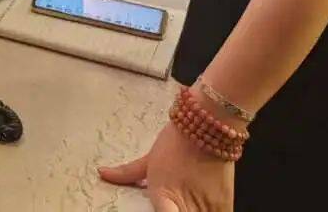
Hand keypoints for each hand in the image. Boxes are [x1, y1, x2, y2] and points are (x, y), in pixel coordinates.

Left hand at [100, 122, 233, 211]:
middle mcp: (188, 206)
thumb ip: (127, 173)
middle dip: (174, 211)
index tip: (157, 210)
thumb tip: (101, 173)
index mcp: (164, 197)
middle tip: (170, 203)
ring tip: (184, 203)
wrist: (208, 125)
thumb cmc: (173, 143)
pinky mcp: (226, 205)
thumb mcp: (148, 160)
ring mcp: (210, 207)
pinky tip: (200, 206)